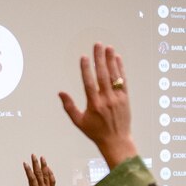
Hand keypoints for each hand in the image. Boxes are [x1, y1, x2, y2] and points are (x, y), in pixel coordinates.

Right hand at [8, 155, 58, 185]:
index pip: (32, 179)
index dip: (28, 170)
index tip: (25, 163)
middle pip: (39, 174)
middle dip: (36, 164)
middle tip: (33, 155)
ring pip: (47, 176)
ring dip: (44, 166)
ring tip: (42, 157)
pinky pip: (52, 181)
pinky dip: (51, 174)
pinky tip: (48, 169)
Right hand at [58, 43, 136, 166]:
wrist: (117, 141)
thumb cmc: (96, 132)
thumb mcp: (79, 122)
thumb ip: (69, 107)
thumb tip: (60, 93)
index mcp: (94, 105)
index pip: (89, 83)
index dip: (86, 69)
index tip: (84, 57)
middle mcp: (107, 100)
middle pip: (102, 75)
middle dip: (99, 59)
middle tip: (97, 45)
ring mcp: (117, 99)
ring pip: (114, 76)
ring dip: (111, 60)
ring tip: (108, 47)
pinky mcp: (125, 98)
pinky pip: (123, 81)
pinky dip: (121, 69)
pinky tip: (118, 59)